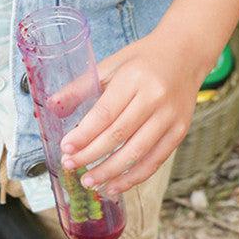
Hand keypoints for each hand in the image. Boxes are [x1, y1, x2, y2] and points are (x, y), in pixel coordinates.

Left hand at [58, 29, 208, 196]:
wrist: (186, 53)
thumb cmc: (142, 59)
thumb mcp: (110, 64)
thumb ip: (81, 86)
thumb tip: (52, 106)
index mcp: (134, 79)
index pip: (104, 113)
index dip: (83, 135)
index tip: (65, 148)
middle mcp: (155, 98)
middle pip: (118, 135)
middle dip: (91, 155)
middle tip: (70, 166)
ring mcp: (170, 117)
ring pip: (138, 152)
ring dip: (111, 171)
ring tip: (89, 182)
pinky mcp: (181, 131)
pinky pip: (156, 160)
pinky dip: (135, 176)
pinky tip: (115, 185)